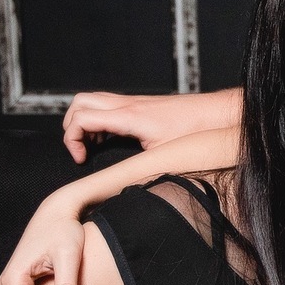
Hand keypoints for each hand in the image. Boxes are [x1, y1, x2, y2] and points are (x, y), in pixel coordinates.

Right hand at [61, 91, 227, 162]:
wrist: (213, 113)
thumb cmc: (193, 131)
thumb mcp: (162, 155)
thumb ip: (137, 166)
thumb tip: (121, 183)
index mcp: (128, 116)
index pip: (82, 118)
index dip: (72, 139)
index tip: (81, 158)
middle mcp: (127, 105)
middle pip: (80, 102)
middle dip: (71, 126)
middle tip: (81, 149)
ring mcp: (132, 102)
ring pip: (92, 100)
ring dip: (84, 121)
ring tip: (92, 145)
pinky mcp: (139, 105)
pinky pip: (107, 106)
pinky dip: (98, 120)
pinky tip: (108, 139)